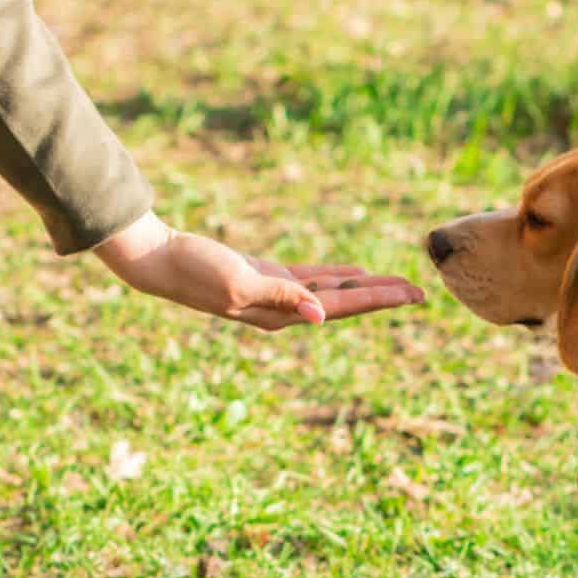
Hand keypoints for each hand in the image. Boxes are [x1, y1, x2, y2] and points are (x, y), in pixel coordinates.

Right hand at [95, 212, 422, 330]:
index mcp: (282, 313)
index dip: (379, 300)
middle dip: (382, 297)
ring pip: (333, 291)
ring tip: (396, 285)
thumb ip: (282, 296)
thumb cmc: (194, 269)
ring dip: (364, 288)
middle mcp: (284, 309)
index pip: (342, 306)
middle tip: (419, 292)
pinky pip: (312, 279)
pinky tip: (353, 273)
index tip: (412, 295)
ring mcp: (275, 294)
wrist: (158, 261)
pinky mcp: (265, 277)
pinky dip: (336, 276)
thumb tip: (323, 315)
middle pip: (345, 302)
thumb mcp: (239, 280)